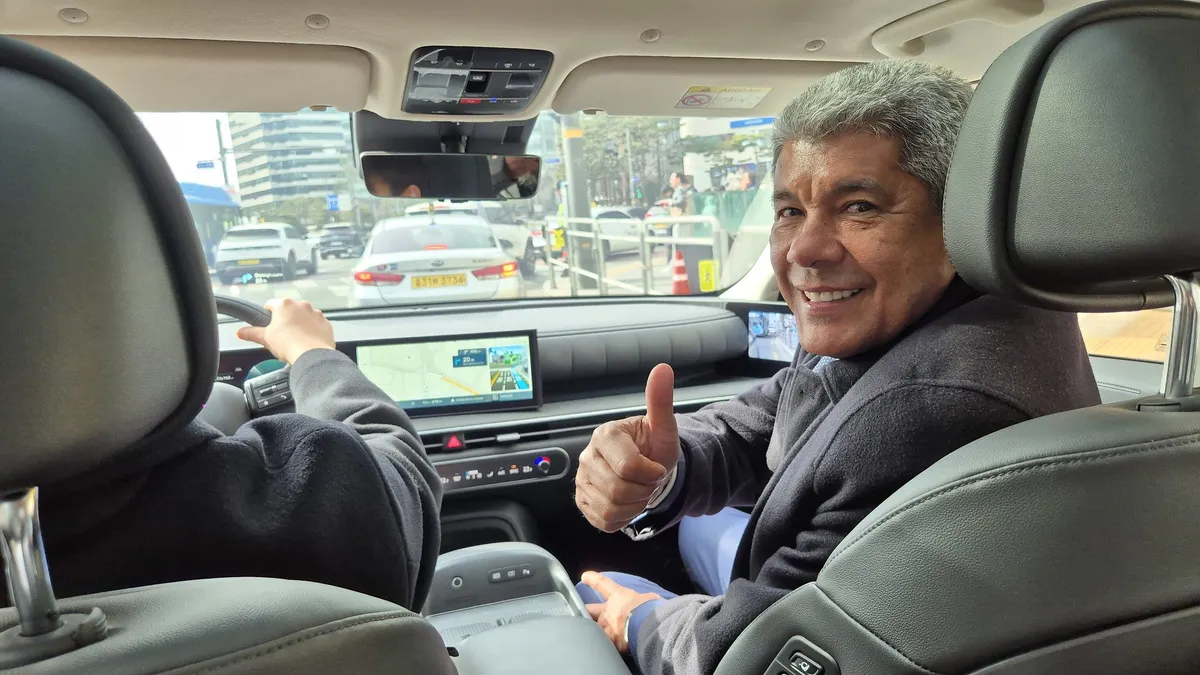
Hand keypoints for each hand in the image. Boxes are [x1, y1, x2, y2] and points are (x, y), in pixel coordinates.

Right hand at [236, 298, 335, 363]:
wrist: (312, 354)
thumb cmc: (287, 343)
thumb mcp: (265, 338)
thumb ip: (252, 333)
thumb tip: (240, 332)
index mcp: (284, 305)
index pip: (271, 304)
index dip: (267, 314)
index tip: (268, 324)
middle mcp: (301, 305)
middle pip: (289, 310)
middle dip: (286, 320)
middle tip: (282, 335)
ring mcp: (315, 313)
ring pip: (304, 317)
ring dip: (300, 324)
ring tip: (296, 339)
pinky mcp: (326, 323)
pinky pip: (317, 325)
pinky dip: (313, 331)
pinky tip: (308, 341)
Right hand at [575, 364, 679, 531]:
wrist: (646, 468)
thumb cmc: (653, 447)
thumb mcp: (663, 427)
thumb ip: (660, 400)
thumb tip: (663, 368)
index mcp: (605, 436)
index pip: (628, 467)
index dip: (650, 473)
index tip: (656, 467)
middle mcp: (587, 457)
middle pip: (618, 491)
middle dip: (643, 491)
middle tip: (648, 481)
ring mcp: (582, 481)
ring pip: (611, 509)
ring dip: (634, 506)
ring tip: (638, 491)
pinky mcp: (582, 502)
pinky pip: (603, 521)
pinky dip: (622, 518)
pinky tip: (627, 503)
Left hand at [580, 572, 661, 652]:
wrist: (650, 627)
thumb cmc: (652, 610)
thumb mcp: (649, 600)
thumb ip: (645, 602)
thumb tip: (650, 603)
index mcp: (619, 596)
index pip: (603, 584)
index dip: (593, 579)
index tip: (585, 576)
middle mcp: (609, 611)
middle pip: (590, 610)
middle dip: (586, 611)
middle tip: (584, 612)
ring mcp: (607, 628)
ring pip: (592, 629)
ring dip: (593, 631)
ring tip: (592, 635)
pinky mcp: (610, 644)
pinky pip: (603, 645)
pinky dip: (605, 647)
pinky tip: (605, 651)